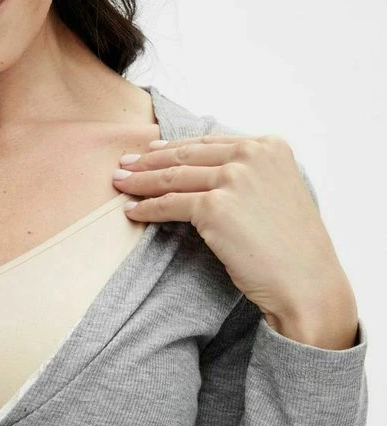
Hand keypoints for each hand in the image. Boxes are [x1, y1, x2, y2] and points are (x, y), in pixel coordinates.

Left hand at [113, 133, 351, 321]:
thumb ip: (251, 174)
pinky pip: (169, 204)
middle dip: (149, 160)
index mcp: (270, 145)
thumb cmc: (293, 248)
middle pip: (187, 155)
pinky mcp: (214, 207)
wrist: (306, 282)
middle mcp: (252, 155)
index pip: (210, 143)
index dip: (175, 147)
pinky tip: (131, 211)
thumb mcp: (279, 193)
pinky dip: (147, 208)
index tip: (151, 150)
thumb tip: (206, 172)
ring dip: (140, 181)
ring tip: (119, 183)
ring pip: (173, 176)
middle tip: (124, 163)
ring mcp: (233, 179)